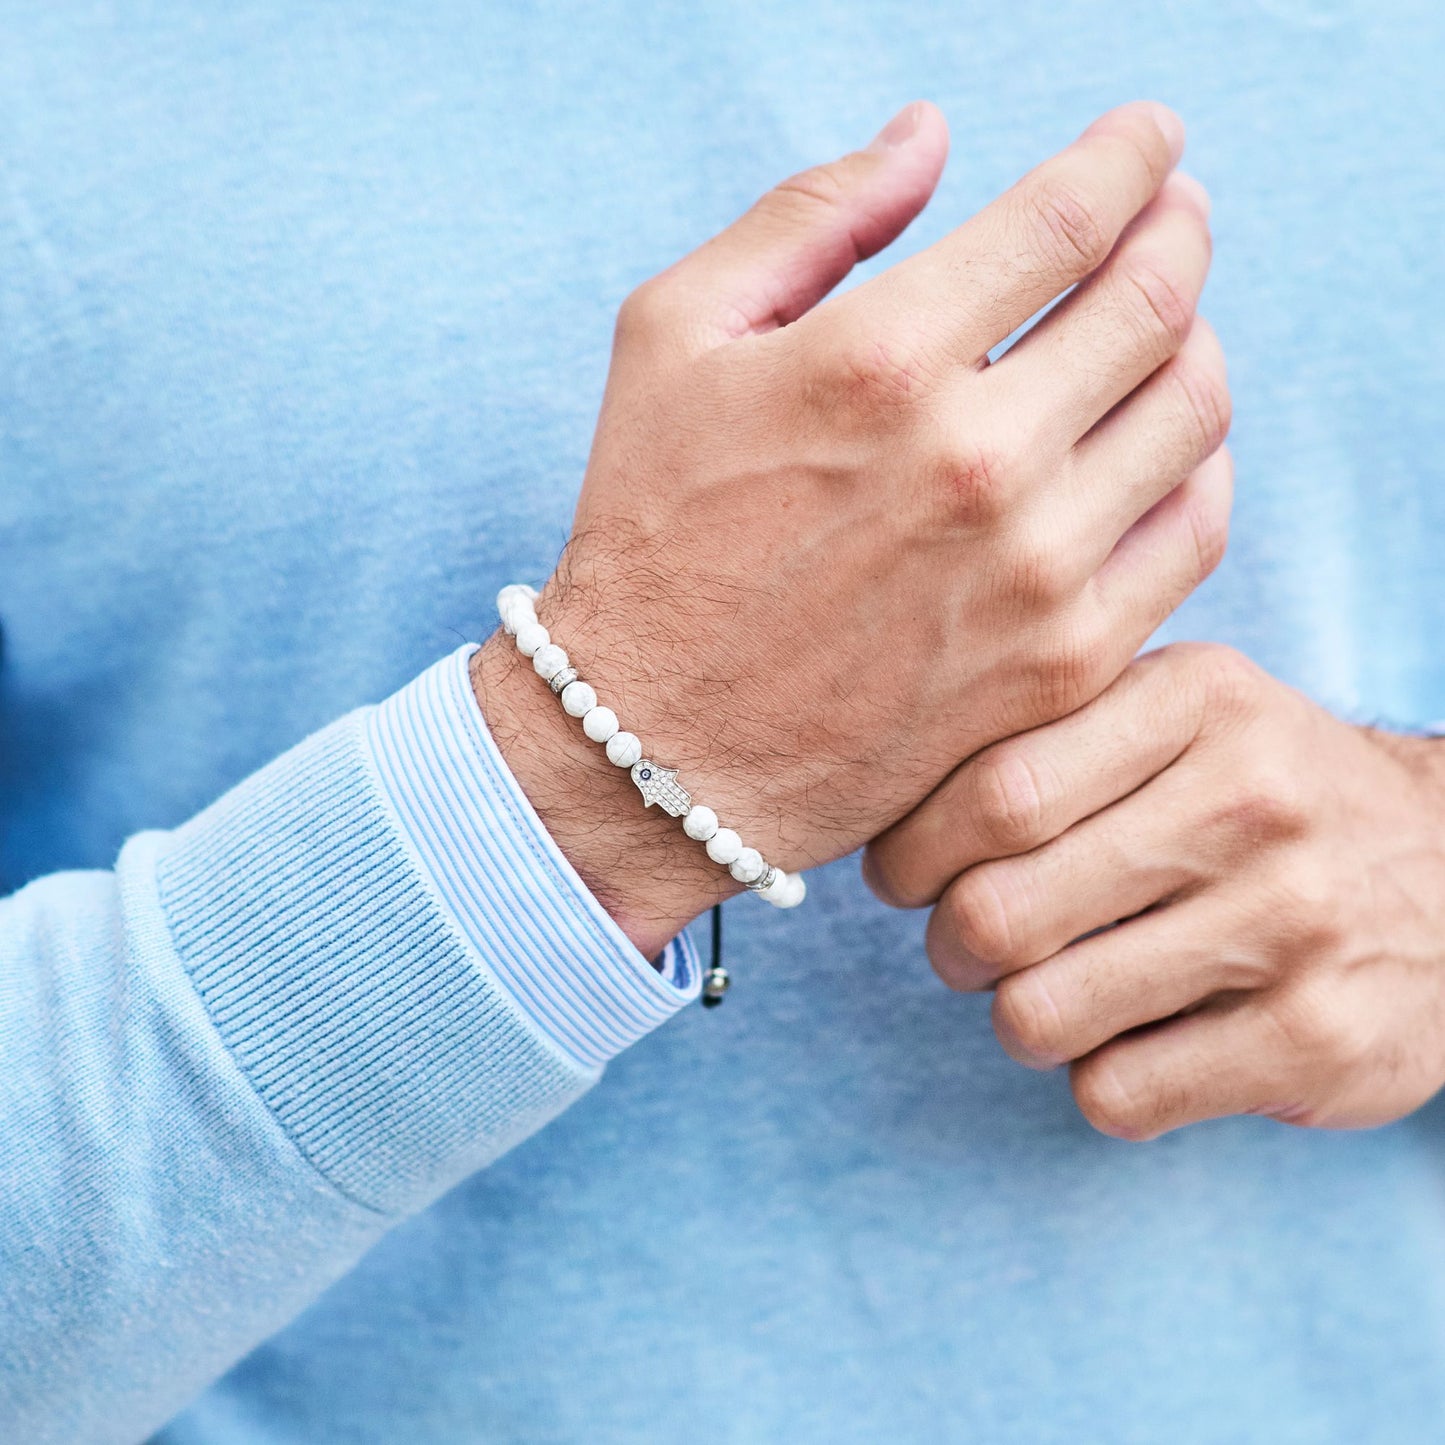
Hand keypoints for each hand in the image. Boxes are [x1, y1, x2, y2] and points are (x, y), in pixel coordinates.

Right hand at [476, 101, 1230, 955]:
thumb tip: (929, 133)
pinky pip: (1194, 532)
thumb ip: (808, 216)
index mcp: (881, 360)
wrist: (661, 747)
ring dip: (1197, 339)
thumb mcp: (673, 338)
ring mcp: (1032, 571)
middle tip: (1173, 210)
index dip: (1128, 154)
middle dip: (1180, 226)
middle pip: (1156, 299)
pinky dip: (1200, 465)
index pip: (1069, 215)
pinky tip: (1166, 444)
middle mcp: (977, 461)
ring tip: (1166, 324)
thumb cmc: (651, 536)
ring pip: (1193, 410)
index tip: (1146, 136)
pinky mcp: (1062, 662)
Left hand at [865, 643, 1444, 1138]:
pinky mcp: (1317, 1039)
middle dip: (948, 947)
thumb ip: (1055, 724)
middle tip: (963, 946)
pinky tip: (1132, 1041)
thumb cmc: (1262, 793)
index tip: (902, 875)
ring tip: (1045, 995)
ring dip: (1015, 1018)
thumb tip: (890, 783)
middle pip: (997, 911)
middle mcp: (1249, 803)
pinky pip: (1116, 1093)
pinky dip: (1094, 1080)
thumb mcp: (1182, 710)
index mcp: (1195, 700)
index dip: (911, 852)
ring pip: (1040, 1014)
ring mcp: (1291, 924)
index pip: (991, 791)